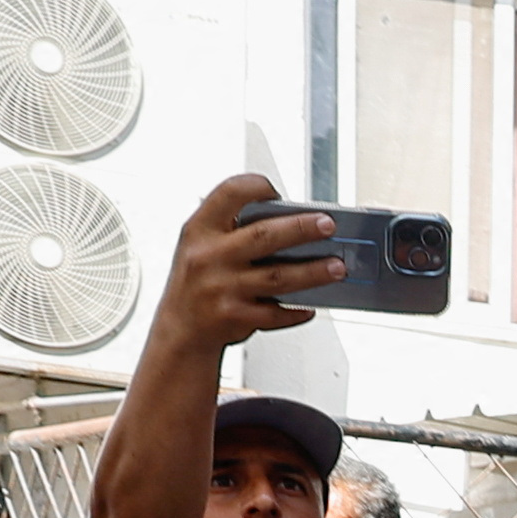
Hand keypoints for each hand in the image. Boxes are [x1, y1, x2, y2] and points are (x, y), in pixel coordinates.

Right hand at [157, 173, 347, 351]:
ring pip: (278, 277)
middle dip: (301, 228)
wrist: (179, 330)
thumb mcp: (200, 246)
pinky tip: (309, 306)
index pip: (229, 194)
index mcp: (200, 229)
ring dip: (313, 272)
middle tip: (328, 225)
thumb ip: (233, 231)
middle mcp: (209, 256)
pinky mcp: (234, 317)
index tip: (277, 193)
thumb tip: (291, 224)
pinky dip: (295, 311)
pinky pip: (274, 313)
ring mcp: (222, 288)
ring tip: (336, 267)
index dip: (256, 187)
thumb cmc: (198, 282)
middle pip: (264, 235)